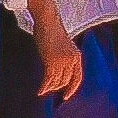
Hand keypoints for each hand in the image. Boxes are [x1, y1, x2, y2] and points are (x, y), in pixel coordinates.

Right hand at [31, 0, 85, 117]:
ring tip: (43, 90)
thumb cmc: (52, 31)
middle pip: (65, 81)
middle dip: (56, 87)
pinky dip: (44, 87)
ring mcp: (62, 61)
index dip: (72, 88)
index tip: (66, 96)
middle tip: (48, 90)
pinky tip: (40, 91)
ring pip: (57, 81)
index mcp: (77, 56)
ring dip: (49, 87)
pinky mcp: (52, 62)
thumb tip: (56, 71)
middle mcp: (72, 60)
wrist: (47, 21)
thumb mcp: (63, 46)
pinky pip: (49, 79)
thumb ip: (63, 57)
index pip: (77, 77)